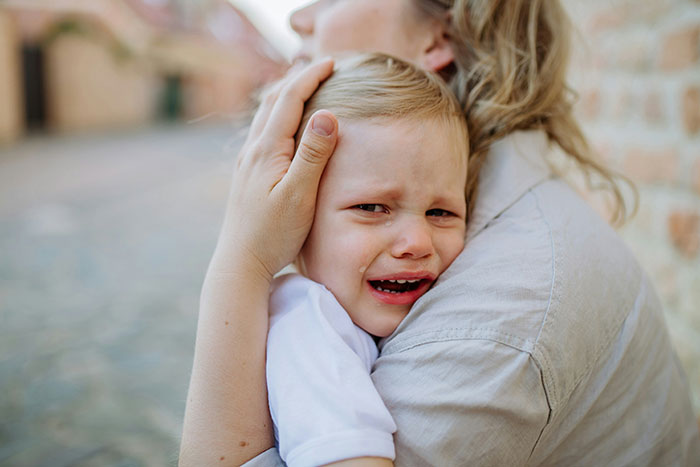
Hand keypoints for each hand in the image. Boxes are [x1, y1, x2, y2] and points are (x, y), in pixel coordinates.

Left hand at [212, 58, 337, 280]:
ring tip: (304, 86)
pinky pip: (263, 133)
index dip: (310, 77)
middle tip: (321, 65)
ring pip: (265, 116)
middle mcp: (253, 150)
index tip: (331, 61)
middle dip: (297, 78)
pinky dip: (278, 116)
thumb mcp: (299, 195)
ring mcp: (247, 163)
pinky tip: (285, 127)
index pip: (289, 100)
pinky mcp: (248, 176)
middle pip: (273, 101)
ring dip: (285, 95)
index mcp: (267, 150)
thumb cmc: (274, 234)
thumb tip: (327, 113)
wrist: (241, 263)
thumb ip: (313, 154)